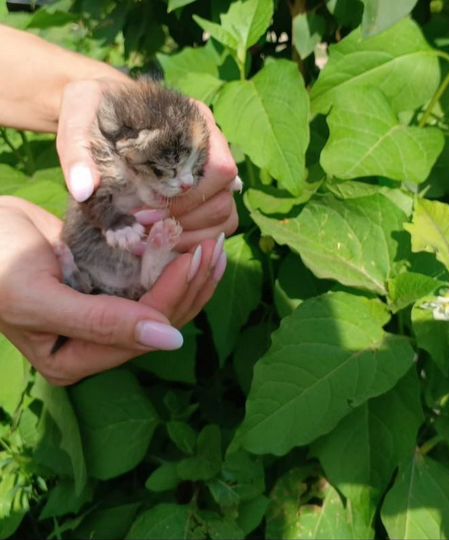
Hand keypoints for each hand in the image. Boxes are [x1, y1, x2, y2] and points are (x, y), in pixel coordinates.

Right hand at [0, 197, 227, 385]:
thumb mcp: (38, 297)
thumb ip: (100, 322)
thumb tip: (170, 341)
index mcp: (75, 359)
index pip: (142, 332)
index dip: (174, 294)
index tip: (197, 256)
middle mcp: (94, 345)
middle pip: (159, 322)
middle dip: (191, 285)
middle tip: (216, 247)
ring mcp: (102, 318)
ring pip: (160, 304)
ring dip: (190, 277)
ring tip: (217, 247)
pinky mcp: (106, 290)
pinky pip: (148, 283)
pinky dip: (172, 266)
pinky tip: (195, 248)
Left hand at [56, 79, 240, 252]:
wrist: (100, 111)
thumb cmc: (94, 110)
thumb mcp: (77, 115)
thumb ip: (78, 148)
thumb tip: (83, 190)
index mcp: (196, 121)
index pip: (220, 167)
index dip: (188, 196)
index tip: (144, 208)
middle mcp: (213, 146)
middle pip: (224, 196)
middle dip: (184, 219)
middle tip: (142, 225)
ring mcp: (213, 173)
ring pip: (225, 215)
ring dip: (190, 233)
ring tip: (151, 236)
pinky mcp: (207, 193)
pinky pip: (218, 226)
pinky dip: (194, 240)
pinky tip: (162, 239)